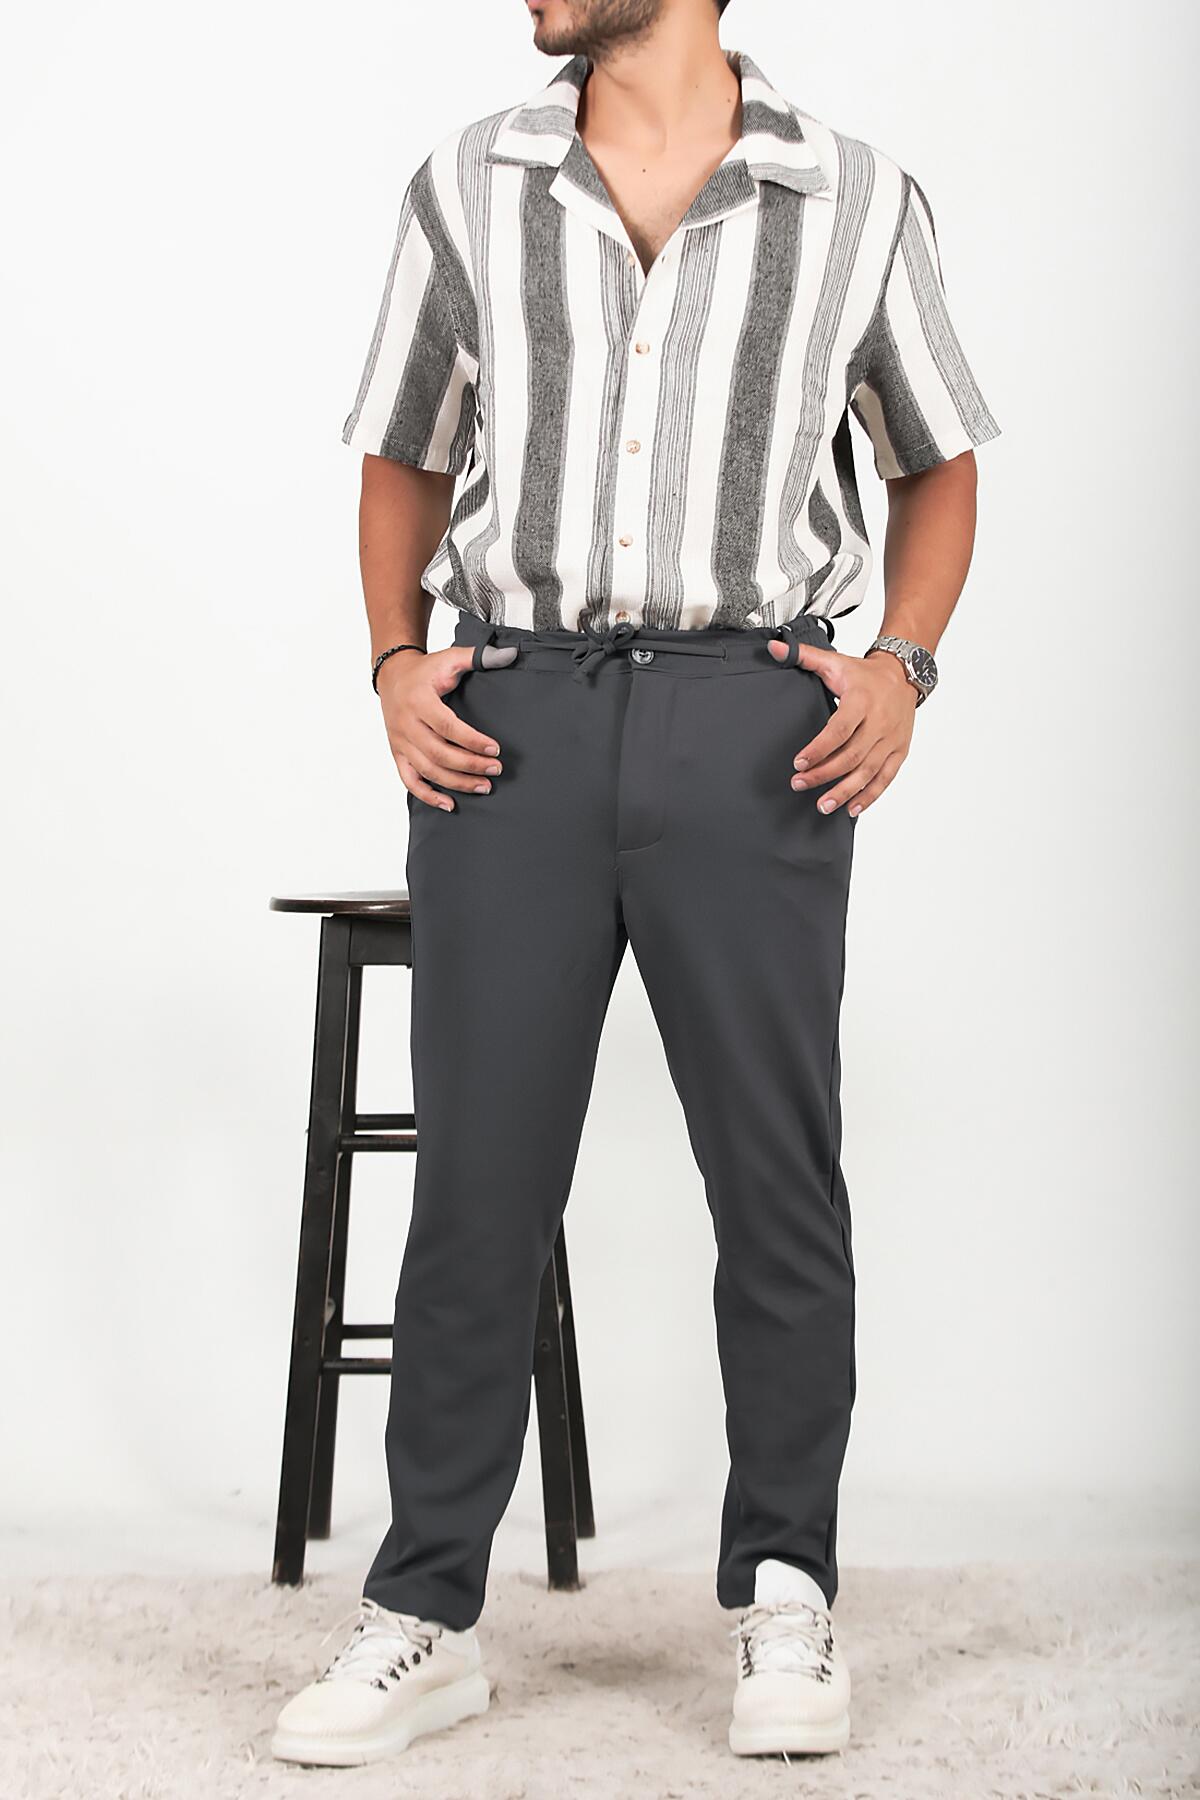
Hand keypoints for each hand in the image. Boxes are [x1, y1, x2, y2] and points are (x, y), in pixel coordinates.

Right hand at [377, 646, 504, 810]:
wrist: (392, 676)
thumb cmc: (425, 670)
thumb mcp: (450, 658)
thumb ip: (479, 657)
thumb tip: (510, 656)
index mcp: (419, 701)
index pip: (448, 727)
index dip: (472, 741)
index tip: (495, 750)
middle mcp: (406, 724)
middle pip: (439, 753)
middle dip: (469, 765)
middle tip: (495, 770)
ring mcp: (401, 742)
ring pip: (428, 770)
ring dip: (456, 783)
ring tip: (483, 787)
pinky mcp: (398, 754)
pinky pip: (410, 781)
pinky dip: (428, 796)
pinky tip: (449, 804)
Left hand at [767, 639, 918, 816]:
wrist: (904, 674)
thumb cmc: (864, 674)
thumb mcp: (835, 662)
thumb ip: (804, 656)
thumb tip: (774, 647)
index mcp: (862, 700)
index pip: (839, 729)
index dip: (819, 748)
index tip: (799, 762)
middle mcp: (880, 722)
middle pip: (852, 755)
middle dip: (824, 773)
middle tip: (800, 784)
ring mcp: (892, 739)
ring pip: (868, 771)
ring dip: (845, 791)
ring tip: (823, 805)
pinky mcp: (900, 751)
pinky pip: (885, 778)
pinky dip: (870, 796)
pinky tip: (852, 808)